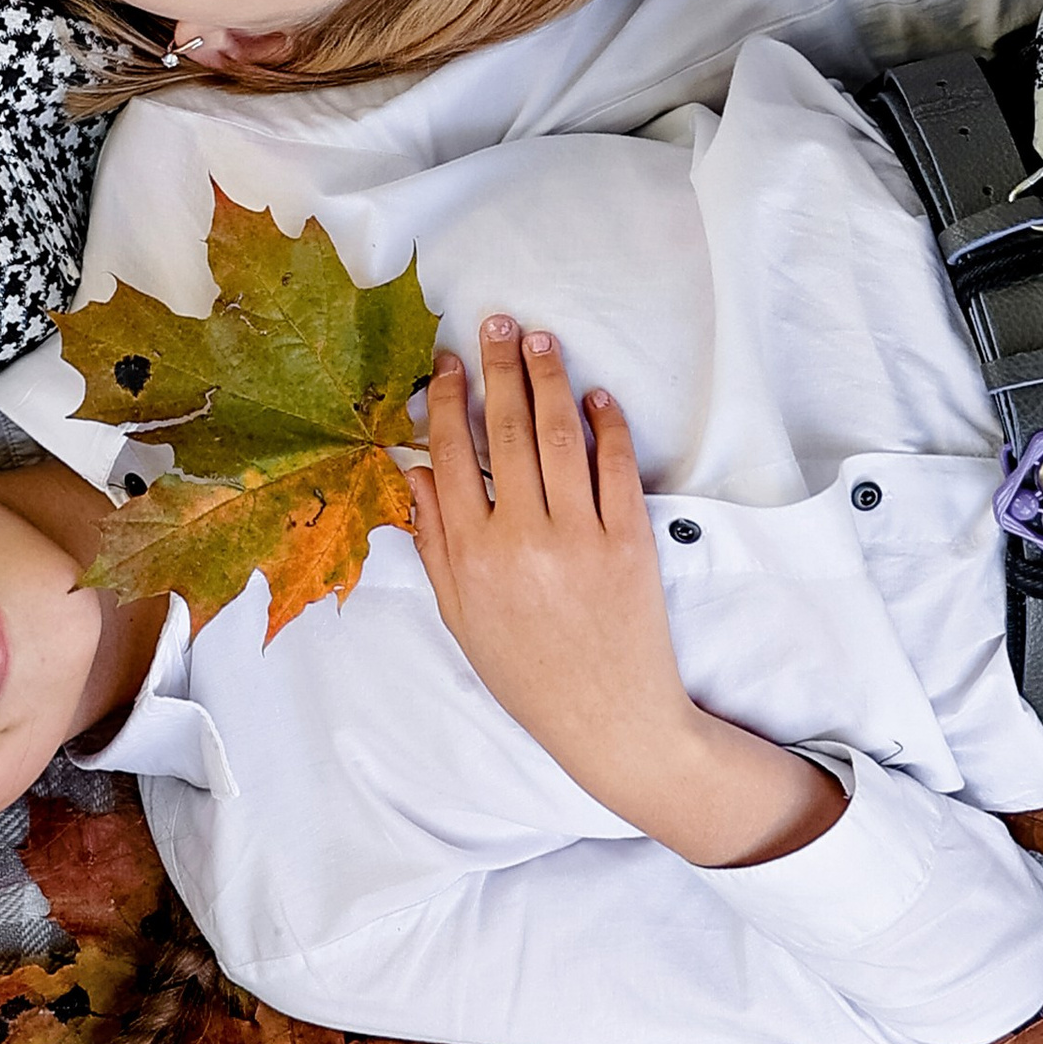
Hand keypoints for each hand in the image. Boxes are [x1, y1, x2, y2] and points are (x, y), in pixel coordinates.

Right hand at [406, 319, 844, 870]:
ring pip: (558, 436)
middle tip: (495, 323)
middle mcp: (520, 538)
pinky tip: (595, 398)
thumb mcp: (461, 617)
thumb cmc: (528, 673)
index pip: (451, 456)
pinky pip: (615, 467)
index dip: (450, 401)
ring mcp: (578, 536)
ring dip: (549, 380)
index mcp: (471, 556)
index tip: (449, 363)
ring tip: (541, 341)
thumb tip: (413, 476)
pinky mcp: (629, 541)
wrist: (609, 720)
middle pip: (504, 431)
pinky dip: (605, 425)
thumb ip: (434, 545)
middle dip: (499, 368)